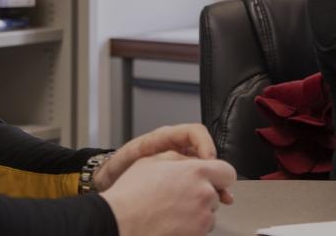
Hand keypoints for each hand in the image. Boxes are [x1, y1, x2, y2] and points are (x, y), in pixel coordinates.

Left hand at [95, 124, 230, 201]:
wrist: (112, 182)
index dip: (205, 144)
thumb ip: (156, 157)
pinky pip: (198, 182)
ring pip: (205, 170)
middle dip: (216, 169)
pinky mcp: (181, 179)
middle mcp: (176, 149)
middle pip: (205, 152)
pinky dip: (206, 192)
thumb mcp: (136, 158)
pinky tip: (210, 202)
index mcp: (165, 138)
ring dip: (215, 183)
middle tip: (221, 184)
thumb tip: (178, 160)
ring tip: (223, 196)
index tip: (209, 160)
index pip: (194, 132)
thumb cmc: (120, 167)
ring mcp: (180, 164)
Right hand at [100, 156, 236, 235]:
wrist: (119, 222)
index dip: (218, 176)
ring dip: (197, 213)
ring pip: (210, 215)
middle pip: (216, 194)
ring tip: (171, 211)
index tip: (210, 180)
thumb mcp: (153, 160)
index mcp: (196, 172)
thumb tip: (192, 160)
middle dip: (204, 195)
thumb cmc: (131, 194)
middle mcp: (204, 195)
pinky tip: (171, 223)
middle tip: (180, 197)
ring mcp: (202, 219)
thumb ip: (180, 158)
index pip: (227, 172)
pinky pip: (201, 230)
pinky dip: (190, 228)